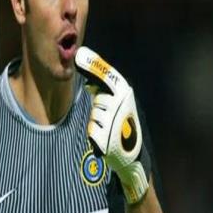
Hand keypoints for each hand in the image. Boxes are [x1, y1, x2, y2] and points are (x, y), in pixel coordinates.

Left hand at [75, 46, 148, 203]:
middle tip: (111, 115)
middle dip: (102, 106)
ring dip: (99, 121)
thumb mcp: (120, 104)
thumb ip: (107, 90)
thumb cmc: (124, 126)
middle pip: (99, 98)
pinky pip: (93, 129)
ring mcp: (114, 120)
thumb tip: (89, 77)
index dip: (92, 64)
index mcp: (127, 93)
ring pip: (95, 114)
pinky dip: (97, 134)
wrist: (133, 156)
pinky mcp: (106, 137)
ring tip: (112, 129)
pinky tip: (108, 138)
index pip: (107, 75)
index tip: (79, 55)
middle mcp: (121, 104)